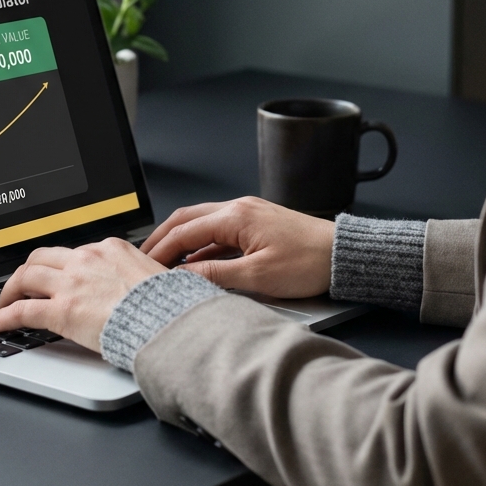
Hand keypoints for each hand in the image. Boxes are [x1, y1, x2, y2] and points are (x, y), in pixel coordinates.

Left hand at [0, 238, 163, 350]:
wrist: (167, 320)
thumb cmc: (167, 304)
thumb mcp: (154, 275)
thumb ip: (136, 274)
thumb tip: (138, 283)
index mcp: (109, 249)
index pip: (73, 253)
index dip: (58, 267)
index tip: (54, 277)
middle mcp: (86, 260)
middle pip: (42, 257)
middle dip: (27, 272)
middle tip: (21, 286)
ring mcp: (71, 283)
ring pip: (26, 277)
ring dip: (10, 290)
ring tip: (4, 304)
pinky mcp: (61, 310)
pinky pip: (22, 311)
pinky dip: (5, 316)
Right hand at [141, 196, 333, 298]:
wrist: (342, 256)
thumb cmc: (308, 262)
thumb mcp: (257, 276)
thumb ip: (215, 275)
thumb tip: (182, 278)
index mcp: (235, 216)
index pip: (184, 232)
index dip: (160, 250)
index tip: (144, 267)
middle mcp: (238, 208)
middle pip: (186, 219)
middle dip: (162, 239)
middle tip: (144, 258)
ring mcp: (247, 213)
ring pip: (201, 223)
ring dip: (181, 241)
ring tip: (165, 262)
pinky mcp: (256, 223)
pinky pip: (218, 230)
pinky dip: (201, 245)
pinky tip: (196, 263)